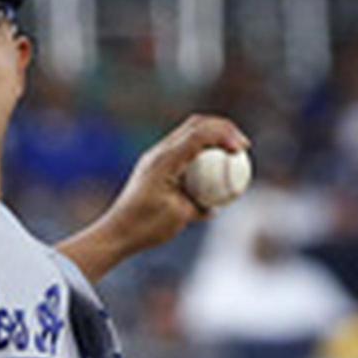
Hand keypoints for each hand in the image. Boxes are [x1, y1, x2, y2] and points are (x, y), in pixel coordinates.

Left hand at [58, 113, 250, 283]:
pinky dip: (199, 152)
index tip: (242, 149)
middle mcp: (159, 153)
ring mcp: (155, 157)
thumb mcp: (181, 217)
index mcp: (165, 160)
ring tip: (230, 153)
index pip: (200, 134)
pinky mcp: (154, 166)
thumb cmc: (146, 227)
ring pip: (188, 134)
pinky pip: (181, 150)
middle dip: (223, 129)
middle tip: (241, 146)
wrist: (116, 233)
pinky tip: (211, 168)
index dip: (226, 135)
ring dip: (211, 137)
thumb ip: (201, 205)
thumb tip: (217, 204)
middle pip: (196, 124)